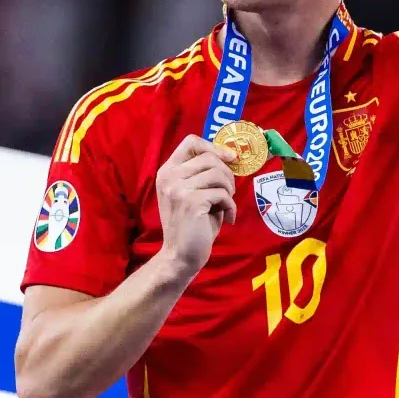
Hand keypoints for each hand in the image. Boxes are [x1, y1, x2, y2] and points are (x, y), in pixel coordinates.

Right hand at [155, 135, 236, 276]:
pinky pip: (222, 194)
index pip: (191, 142)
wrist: (181, 255)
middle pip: (210, 157)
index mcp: (168, 171)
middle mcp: (169, 176)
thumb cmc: (193, 224)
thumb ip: (205, 174)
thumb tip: (231, 155)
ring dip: (229, 190)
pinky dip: (231, 206)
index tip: (230, 158)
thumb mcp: (194, 192)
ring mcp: (178, 188)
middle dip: (227, 174)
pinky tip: (228, 218)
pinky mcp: (191, 201)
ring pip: (218, 174)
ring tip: (226, 204)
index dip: (215, 147)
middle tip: (229, 193)